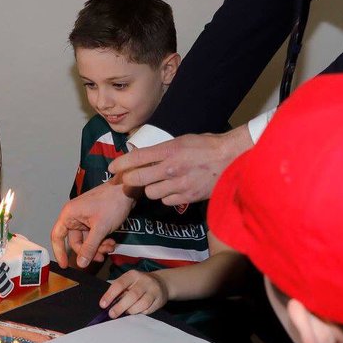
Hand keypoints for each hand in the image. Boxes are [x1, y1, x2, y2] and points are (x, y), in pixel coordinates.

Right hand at [50, 182, 134, 268]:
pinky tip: (111, 242)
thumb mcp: (100, 228)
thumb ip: (90, 247)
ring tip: (110, 247)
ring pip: (87, 241)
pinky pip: (94, 236)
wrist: (127, 190)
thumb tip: (81, 263)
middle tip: (101, 256)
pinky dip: (102, 241)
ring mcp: (85, 218)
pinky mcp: (94, 220)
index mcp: (69, 214)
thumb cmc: (112, 202)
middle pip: (76, 242)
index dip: (59, 252)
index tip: (65, 265)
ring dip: (98, 247)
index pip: (57, 236)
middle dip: (89, 251)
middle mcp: (74, 216)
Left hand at [100, 270, 167, 317]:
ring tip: (127, 312)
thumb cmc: (139, 284)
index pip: (119, 284)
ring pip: (142, 304)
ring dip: (132, 310)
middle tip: (112, 314)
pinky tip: (138, 311)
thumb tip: (106, 303)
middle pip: (132, 295)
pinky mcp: (159, 300)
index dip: (110, 295)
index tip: (102, 305)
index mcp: (132, 275)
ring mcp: (153, 290)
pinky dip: (141, 312)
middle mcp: (144, 281)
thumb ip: (118, 290)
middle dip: (120, 306)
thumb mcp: (129, 281)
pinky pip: (148, 310)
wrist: (162, 283)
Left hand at [109, 126, 252, 205]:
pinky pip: (166, 201)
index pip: (137, 158)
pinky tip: (172, 189)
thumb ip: (162, 150)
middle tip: (128, 179)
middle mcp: (171, 168)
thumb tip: (144, 156)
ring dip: (150, 189)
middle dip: (129, 180)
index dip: (121, 164)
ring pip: (151, 193)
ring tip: (157, 183)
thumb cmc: (207, 145)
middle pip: (138, 179)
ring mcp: (179, 184)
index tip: (113, 167)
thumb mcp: (181, 140)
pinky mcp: (188, 196)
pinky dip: (166, 197)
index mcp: (169, 150)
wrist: (230, 158)